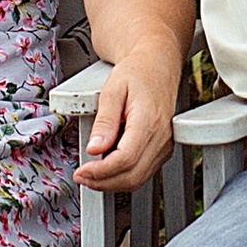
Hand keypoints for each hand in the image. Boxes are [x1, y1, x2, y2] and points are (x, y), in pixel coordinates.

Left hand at [75, 43, 180, 193]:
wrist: (158, 63)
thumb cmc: (138, 72)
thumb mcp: (113, 90)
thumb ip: (104, 121)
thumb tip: (95, 149)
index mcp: (149, 121)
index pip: (125, 159)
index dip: (101, 171)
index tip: (82, 171)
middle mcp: (162, 137)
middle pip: (132, 176)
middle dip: (103, 182)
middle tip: (81, 176)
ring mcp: (165, 145)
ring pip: (139, 179)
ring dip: (112, 183)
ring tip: (90, 174)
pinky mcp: (163, 148)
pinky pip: (144, 172)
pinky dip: (123, 176)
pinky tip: (107, 167)